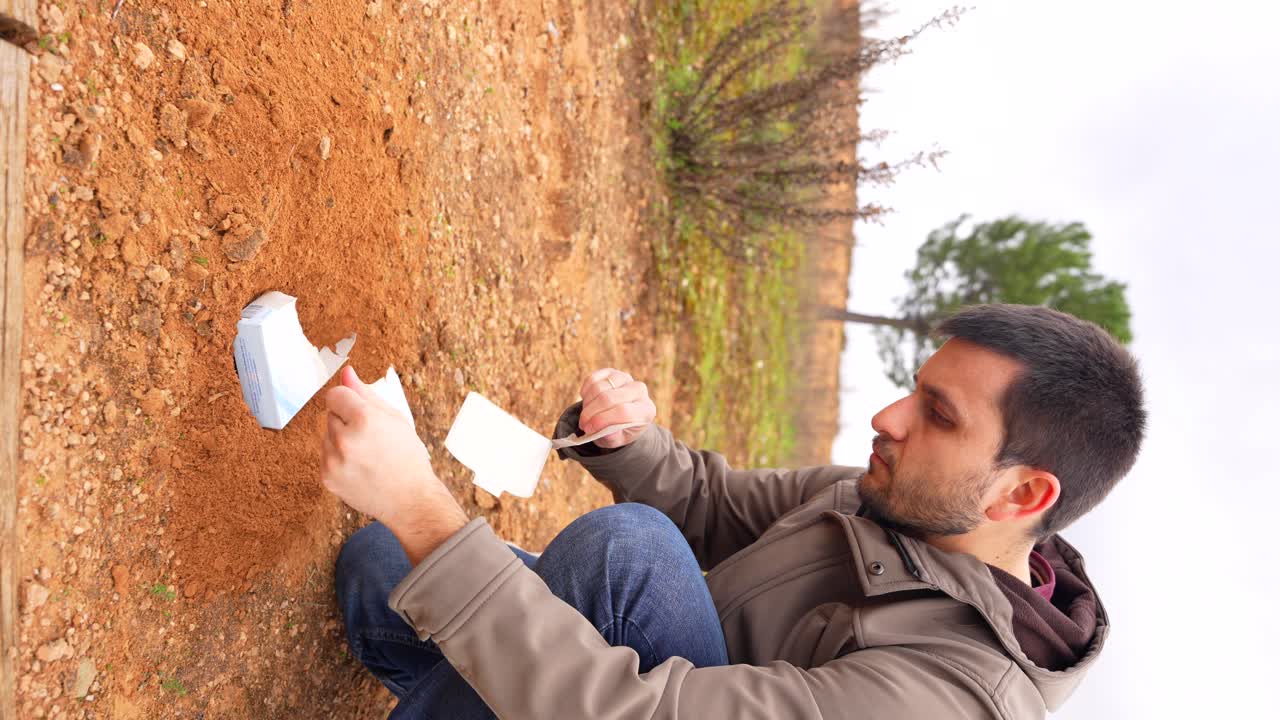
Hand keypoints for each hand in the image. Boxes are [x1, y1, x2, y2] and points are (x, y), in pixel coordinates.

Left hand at [322, 366, 468, 563]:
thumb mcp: (394, 418)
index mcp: (364, 419)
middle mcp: (344, 439)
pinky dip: (337, 459)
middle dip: (345, 421)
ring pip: (325, 435)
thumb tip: (346, 372)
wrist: (409, 499)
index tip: (359, 411)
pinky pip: (324, 456)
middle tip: (370, 438)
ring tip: (366, 455)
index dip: (348, 400)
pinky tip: (358, 467)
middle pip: (329, 414)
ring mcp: (333, 460)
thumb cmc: (407, 456)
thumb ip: (366, 393)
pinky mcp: (326, 477)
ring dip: (340, 440)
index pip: (335, 395)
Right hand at [578, 368, 656, 448]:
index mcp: (646, 410)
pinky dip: (585, 392)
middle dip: (590, 413)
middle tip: (583, 425)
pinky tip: (587, 402)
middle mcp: (639, 390)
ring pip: (599, 388)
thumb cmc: (620, 430)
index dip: (603, 420)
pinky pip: (593, 378)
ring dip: (587, 404)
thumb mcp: (618, 440)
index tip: (588, 429)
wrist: (622, 417)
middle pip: (609, 399)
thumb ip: (612, 437)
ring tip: (586, 415)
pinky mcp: (612, 372)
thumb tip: (602, 432)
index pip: (624, 412)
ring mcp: (626, 378)